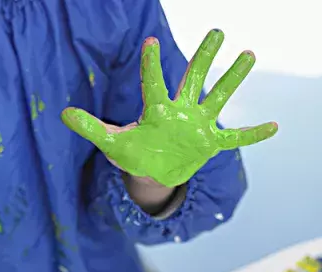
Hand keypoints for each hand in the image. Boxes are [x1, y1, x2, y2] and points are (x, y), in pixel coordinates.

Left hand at [61, 29, 277, 186]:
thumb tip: (62, 113)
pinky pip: (236, 138)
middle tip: (216, 32)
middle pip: (192, 79)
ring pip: (218, 98)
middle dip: (203, 57)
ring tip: (247, 55)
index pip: (153, 84)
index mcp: (155, 111)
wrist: (151, 172)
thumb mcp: (111, 143)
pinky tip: (274, 126)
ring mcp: (197, 125)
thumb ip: (91, 128)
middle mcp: (180, 111)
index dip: (151, 66)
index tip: (150, 43)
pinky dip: (253, 134)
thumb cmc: (132, 154)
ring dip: (232, 80)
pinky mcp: (210, 143)